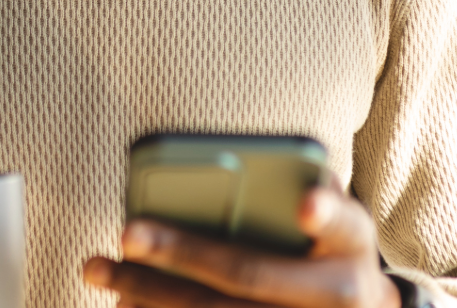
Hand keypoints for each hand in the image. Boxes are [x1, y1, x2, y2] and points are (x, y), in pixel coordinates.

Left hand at [82, 186, 401, 307]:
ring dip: (151, 296)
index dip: (326, 213)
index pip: (344, 222)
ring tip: (103, 271)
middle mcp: (338, 295)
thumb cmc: (331, 251)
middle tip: (127, 233)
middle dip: (182, 253)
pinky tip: (126, 305)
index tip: (305, 205)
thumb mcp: (337, 220)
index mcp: (354, 244)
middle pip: (248, 275)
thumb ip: (306, 191)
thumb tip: (250, 163)